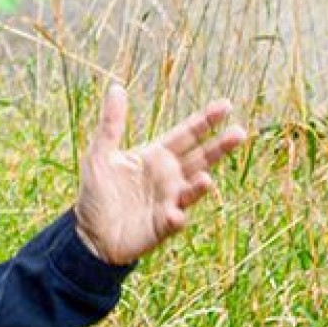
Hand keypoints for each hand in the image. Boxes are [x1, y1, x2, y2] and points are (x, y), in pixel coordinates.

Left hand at [74, 83, 246, 265]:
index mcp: (157, 156)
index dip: (206, 121)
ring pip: (192, 190)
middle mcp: (169, 177)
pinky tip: (175, 215)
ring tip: (205, 180)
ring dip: (200, 185)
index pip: (187, 134)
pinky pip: (173, 222)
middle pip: (200, 158)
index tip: (226, 106)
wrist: (87, 238)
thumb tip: (115, 88)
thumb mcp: (99, 157)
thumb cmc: (94, 196)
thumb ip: (110, 125)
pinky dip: (176, 219)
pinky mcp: (161, 227)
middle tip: (240, 134)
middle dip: (220, 147)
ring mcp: (168, 202)